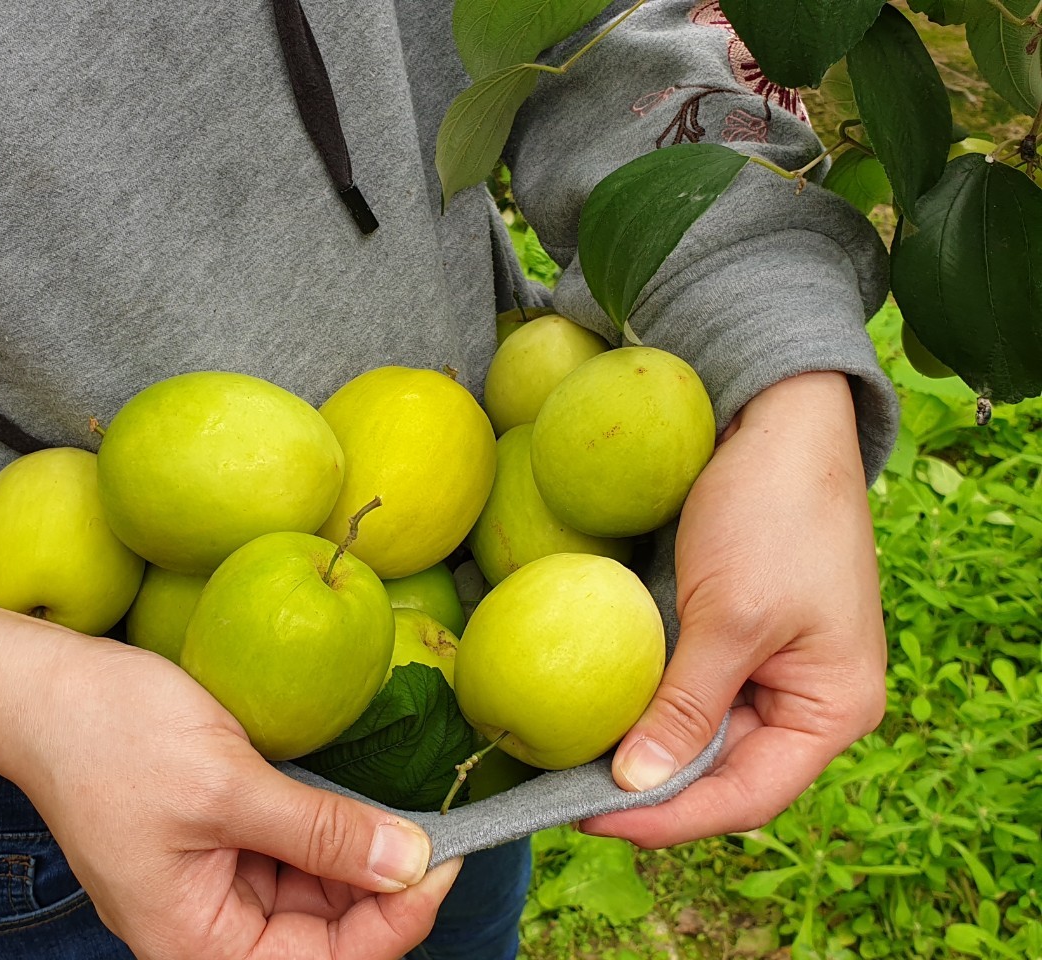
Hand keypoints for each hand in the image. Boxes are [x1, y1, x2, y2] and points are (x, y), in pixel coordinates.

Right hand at [0, 567, 458, 959]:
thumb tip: (411, 864)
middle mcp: (206, 927)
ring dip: (360, 857)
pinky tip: (356, 800)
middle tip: (436, 827)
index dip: (396, 920)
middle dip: (382, 887)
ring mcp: (212, 884)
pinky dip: (328, 830)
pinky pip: (291, 855)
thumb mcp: (229, 786)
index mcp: (195, 942)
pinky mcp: (218, 842)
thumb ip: (322, 833)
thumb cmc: (113, 736)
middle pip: (324, 935)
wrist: (42, 686)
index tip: (448, 859)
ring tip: (400, 808)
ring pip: (314, 894)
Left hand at [582, 371, 887, 846]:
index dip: (668, 817)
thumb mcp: (731, 617)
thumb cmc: (772, 512)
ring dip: (640, 751)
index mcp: (833, 709)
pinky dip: (643, 704)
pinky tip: (597, 713)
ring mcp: (765, 669)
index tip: (589, 818)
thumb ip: (688, 706)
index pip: (747, 796)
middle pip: (721, 775)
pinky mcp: (727, 637)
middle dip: (648, 791)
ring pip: (697, 737)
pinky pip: (684, 691)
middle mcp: (804, 702)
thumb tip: (637, 785)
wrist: (771, 418)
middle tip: (565, 796)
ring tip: (570, 766)